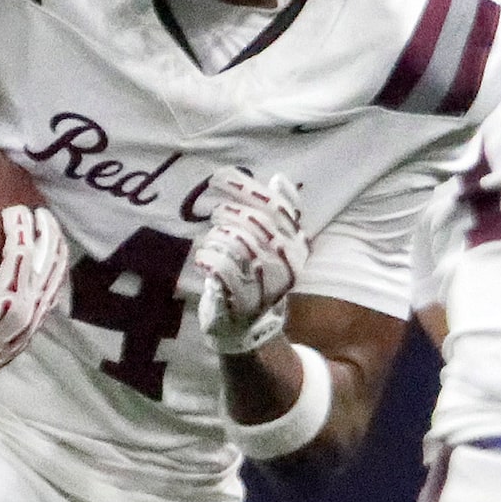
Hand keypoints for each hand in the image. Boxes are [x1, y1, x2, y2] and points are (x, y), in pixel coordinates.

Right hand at [0, 206, 69, 394]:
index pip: (23, 251)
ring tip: (50, 232)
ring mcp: (32, 326)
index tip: (12, 208)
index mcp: (11, 300)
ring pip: (55, 282)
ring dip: (55, 253)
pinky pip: (50, 298)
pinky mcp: (29, 335)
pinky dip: (52, 276)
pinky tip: (45, 266)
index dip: (20, 225)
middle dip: (48, 233)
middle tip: (41, 212)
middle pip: (50, 264)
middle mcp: (30, 313)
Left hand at [192, 167, 306, 353]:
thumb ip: (280, 213)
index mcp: (297, 244)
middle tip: (216, 215)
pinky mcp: (245, 301)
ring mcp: (268, 282)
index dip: (245, 188)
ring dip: (219, 236)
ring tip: (212, 240)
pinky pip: (225, 270)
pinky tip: (204, 258)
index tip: (219, 177)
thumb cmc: (258, 274)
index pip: (275, 206)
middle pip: (255, 222)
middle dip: (229, 212)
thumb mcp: (274, 244)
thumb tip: (280, 178)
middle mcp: (287, 263)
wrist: (250, 324)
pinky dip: (210, 259)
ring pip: (239, 243)